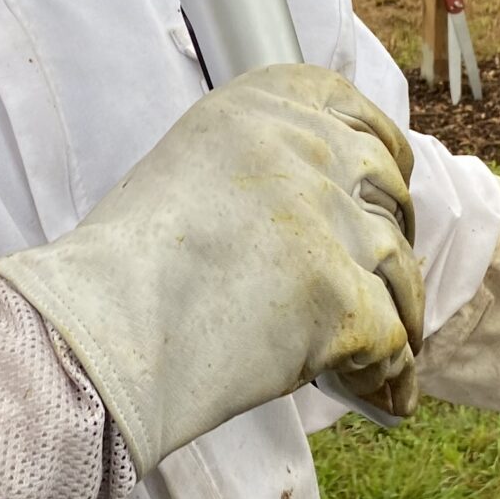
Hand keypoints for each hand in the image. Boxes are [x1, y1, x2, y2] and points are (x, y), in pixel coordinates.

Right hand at [0, 62, 423, 469]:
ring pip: (401, 265)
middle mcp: (306, 145)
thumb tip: (322, 209)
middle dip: (394, 231)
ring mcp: (330, 219)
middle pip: (387, 184)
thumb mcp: (190, 168)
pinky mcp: (343, 295)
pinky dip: (389, 373)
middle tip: (380, 275)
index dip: (381, 149)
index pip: (353, 109)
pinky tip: (380, 395)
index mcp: (263, 103)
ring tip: (380, 355)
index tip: (388, 180)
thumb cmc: (124, 266)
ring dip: (399, 311)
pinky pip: (394, 337)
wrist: (98, 329)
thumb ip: (261, 169)